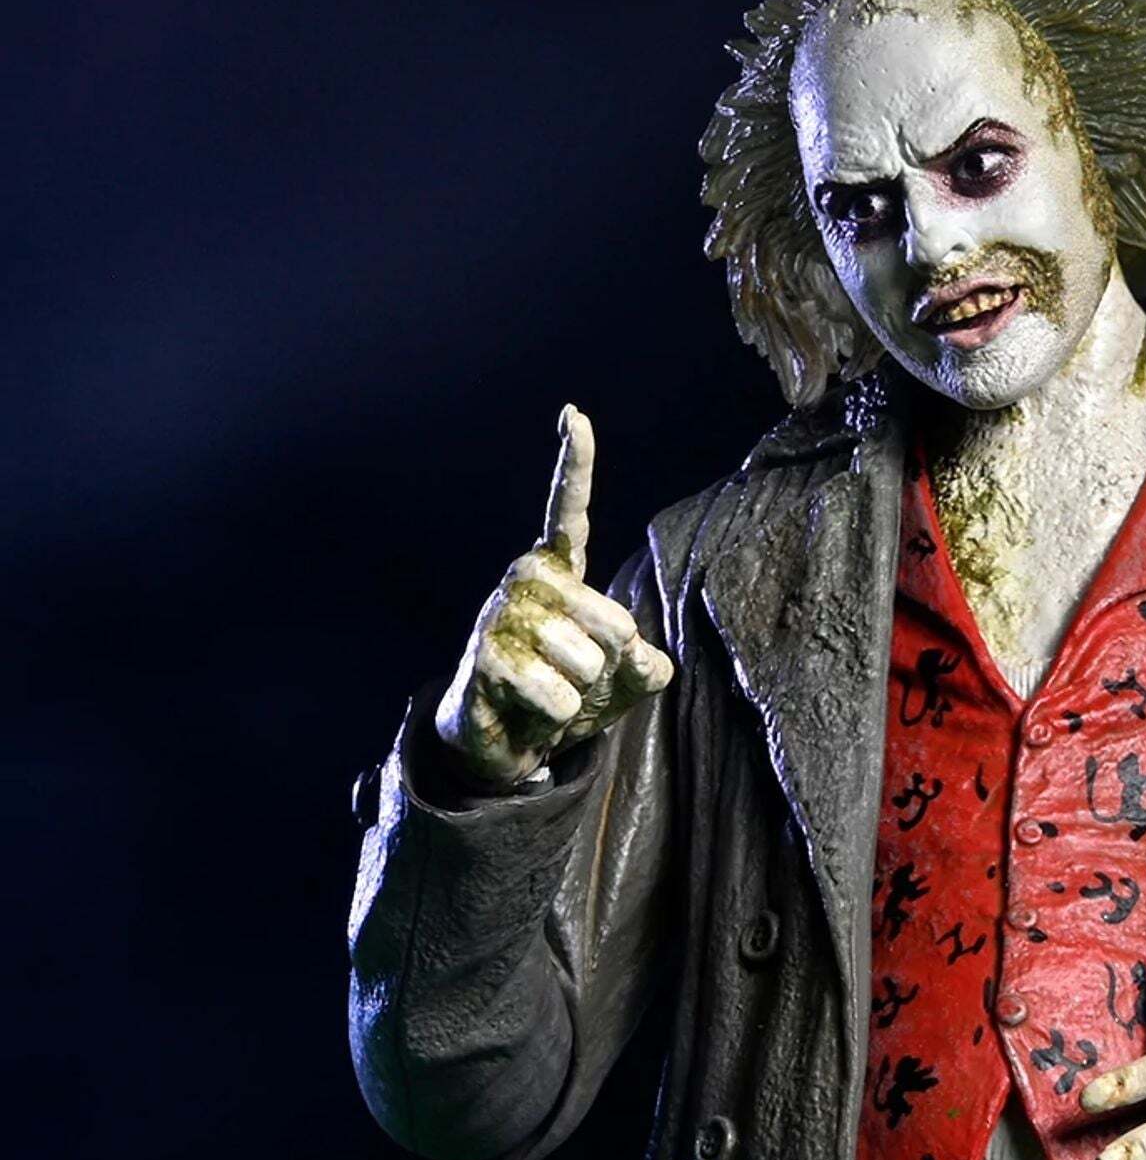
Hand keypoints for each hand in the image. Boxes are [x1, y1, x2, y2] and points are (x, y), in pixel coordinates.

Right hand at [434, 406, 675, 786]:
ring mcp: (498, 617)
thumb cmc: (571, 695)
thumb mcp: (627, 680)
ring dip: (582, 692)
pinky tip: (535, 710)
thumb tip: (641, 656)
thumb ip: (648, 663)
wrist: (513, 744)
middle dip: (611, 664)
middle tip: (577, 676)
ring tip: (553, 692)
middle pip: (612, 623)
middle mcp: (524, 581)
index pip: (570, 512)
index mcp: (560, 571)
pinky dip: (559, 713)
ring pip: (584, 661)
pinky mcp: (482, 660)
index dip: (575, 466)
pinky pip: (554, 693)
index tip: (574, 415)